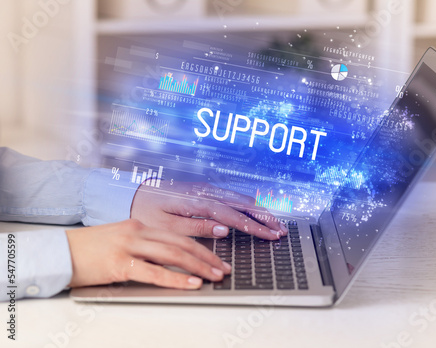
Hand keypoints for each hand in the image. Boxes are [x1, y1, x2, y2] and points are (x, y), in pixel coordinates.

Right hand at [66, 219, 230, 288]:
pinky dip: (176, 278)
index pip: (178, 236)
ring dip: (198, 267)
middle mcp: (138, 231)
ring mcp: (129, 246)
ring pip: (173, 255)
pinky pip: (154, 272)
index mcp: (140, 225)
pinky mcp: (120, 263)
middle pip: (181, 243)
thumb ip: (144, 245)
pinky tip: (190, 283)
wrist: (59, 252)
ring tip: (214, 277)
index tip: (216, 258)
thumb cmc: (89, 249)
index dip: (201, 248)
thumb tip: (169, 261)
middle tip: (223, 269)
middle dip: (206, 257)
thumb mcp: (120, 239)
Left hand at [130, 181, 287, 239]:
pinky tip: (256, 212)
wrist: (134, 194)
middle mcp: (206, 191)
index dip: (255, 227)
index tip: (271, 236)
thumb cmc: (148, 212)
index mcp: (198, 201)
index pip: (233, 216)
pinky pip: (233, 196)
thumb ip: (197, 227)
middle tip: (281, 231)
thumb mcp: (167, 226)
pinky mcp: (206, 190)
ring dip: (259, 210)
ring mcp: (207, 189)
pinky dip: (249, 205)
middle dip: (265, 217)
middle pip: (243, 202)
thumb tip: (225, 230)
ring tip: (275, 223)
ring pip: (241, 197)